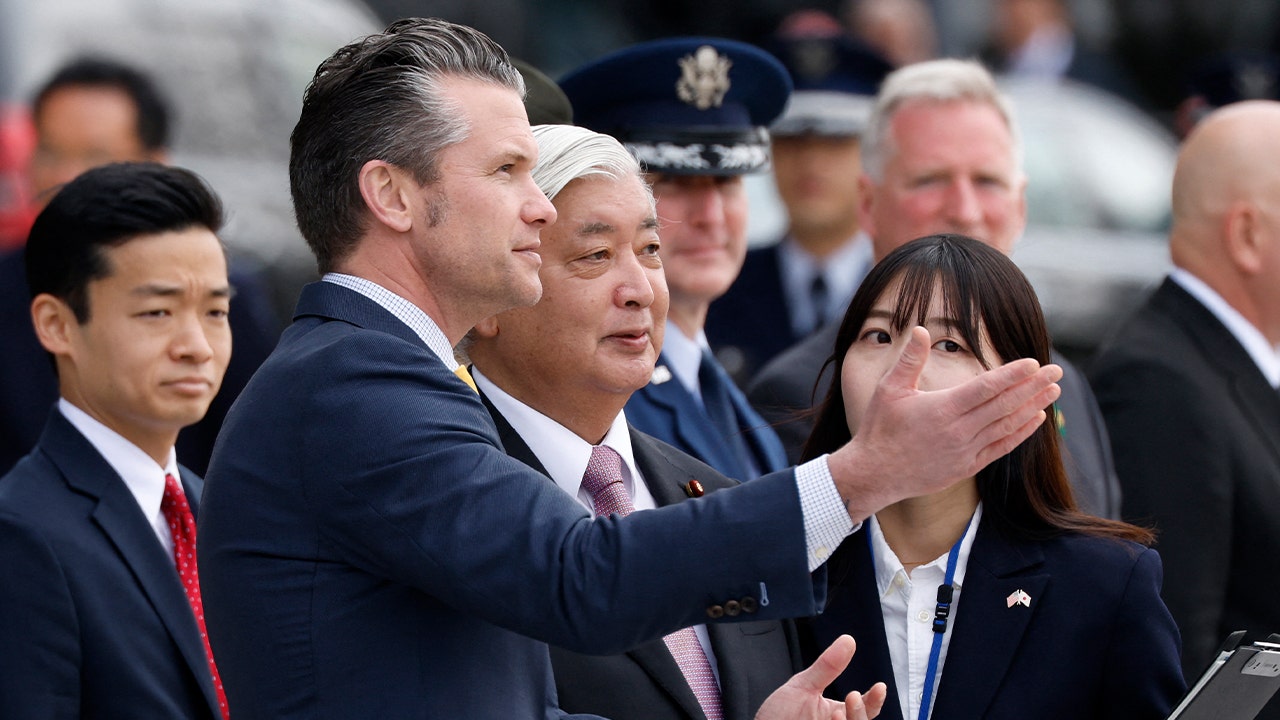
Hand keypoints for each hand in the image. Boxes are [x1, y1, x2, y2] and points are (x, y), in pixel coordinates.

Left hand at [754, 635, 886, 719]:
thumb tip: (848, 640)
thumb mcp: (802, 687)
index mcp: (836, 714)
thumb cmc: (778, 716)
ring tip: (836, 713)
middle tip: (852, 696)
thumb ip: (827, 667)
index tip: (879, 686)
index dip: (874, 700)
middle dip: (861, 711)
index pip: (864, 710)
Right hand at [828, 326, 1061, 521]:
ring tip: (1054, 391)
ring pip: (1007, 426)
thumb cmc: (879, 428)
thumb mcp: (889, 389)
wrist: (874, 474)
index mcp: (943, 408)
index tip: (1034, 362)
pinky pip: (1001, 448)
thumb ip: (909, 359)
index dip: (1013, 374)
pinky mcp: (966, 467)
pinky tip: (1037, 419)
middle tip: (1056, 370)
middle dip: (1033, 386)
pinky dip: (1021, 434)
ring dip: (1033, 407)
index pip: (986, 387)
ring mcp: (965, 451)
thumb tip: (922, 329)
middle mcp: (959, 431)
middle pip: (1005, 405)